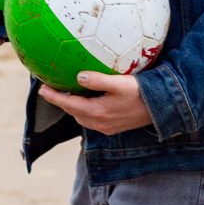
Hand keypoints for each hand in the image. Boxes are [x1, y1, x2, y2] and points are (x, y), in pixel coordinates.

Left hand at [39, 69, 153, 134]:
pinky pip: (92, 119)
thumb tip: (78, 76)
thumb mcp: (120, 83)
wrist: (162, 109)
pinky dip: (85, 110)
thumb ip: (98, 80)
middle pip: (73, 111)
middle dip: (61, 101)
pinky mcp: (113, 128)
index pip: (68, 104)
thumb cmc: (142, 93)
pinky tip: (89, 100)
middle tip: (53, 88)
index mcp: (96, 112)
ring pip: (82, 117)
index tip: (41, 88)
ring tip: (69, 93)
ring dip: (73, 106)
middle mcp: (98, 123)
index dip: (53, 97)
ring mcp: (106, 127)